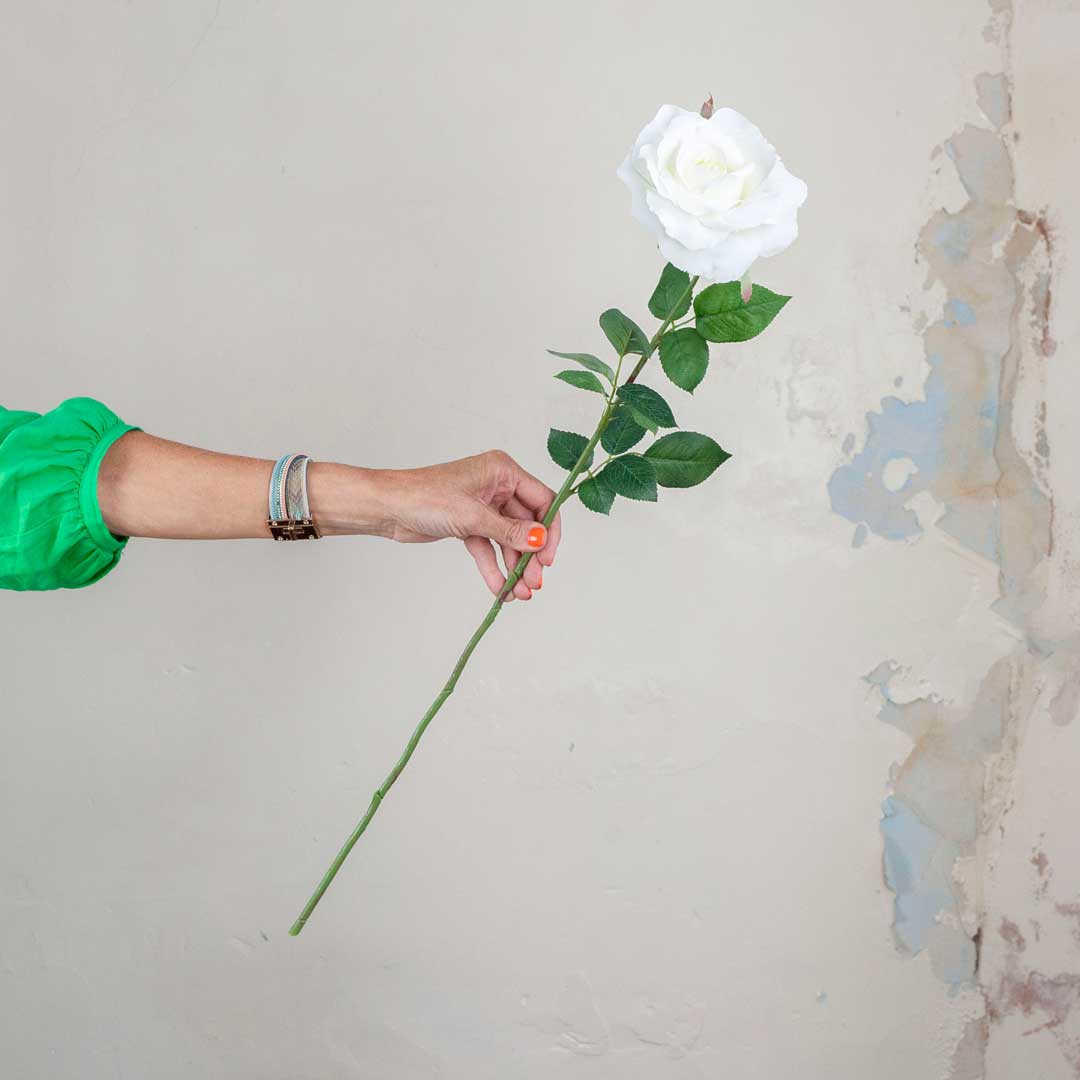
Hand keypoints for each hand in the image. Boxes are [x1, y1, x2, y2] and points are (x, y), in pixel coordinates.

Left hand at [377, 450, 561, 600]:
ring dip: (514, 567)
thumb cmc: (424, 497)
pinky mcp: (469, 524)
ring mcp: (483, 506)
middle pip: (527, 525)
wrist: (387, 508)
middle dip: (530, 556)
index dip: (549, 530)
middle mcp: (496, 486)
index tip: (547, 559)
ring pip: (508, 540)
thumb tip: (540, 541)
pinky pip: (489, 548)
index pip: (542, 500)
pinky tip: (499, 589)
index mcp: (502, 471)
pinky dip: (494, 567)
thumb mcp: (473, 516)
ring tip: (518, 593)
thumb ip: (510, 531)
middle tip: (533, 584)